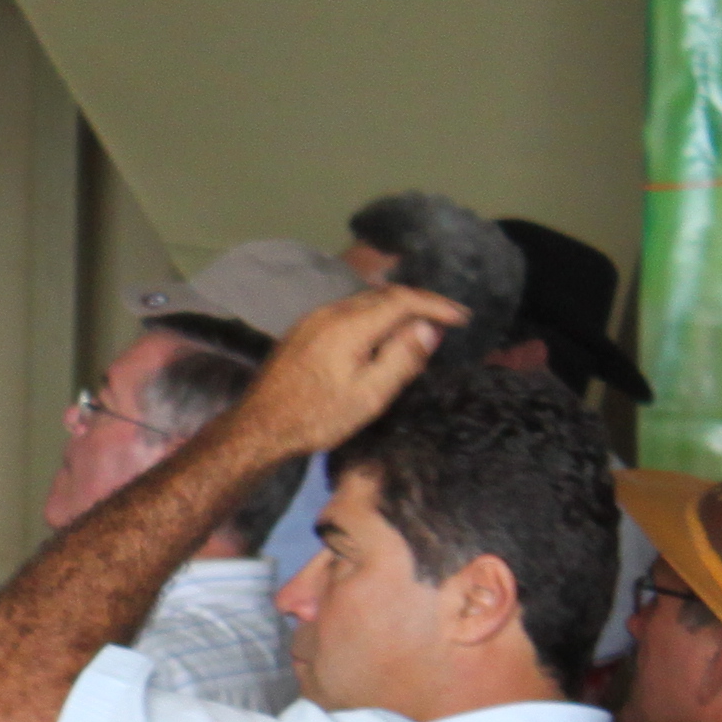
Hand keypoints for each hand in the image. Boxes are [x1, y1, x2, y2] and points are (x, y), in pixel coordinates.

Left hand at [245, 283, 468, 456]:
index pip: (402, 299)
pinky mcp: (304, 330)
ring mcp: (314, 319)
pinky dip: (373, 315)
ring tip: (420, 325)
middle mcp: (331, 312)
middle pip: (383, 294)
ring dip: (395, 308)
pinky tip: (381, 334)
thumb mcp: (369, 396)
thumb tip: (428, 327)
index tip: (461, 317)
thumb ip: (401, 358)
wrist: (260, 427)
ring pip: (364, 301)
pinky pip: (348, 311)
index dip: (435, 304)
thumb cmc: (317, 417)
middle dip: (418, 303)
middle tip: (446, 320)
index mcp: (349, 325)